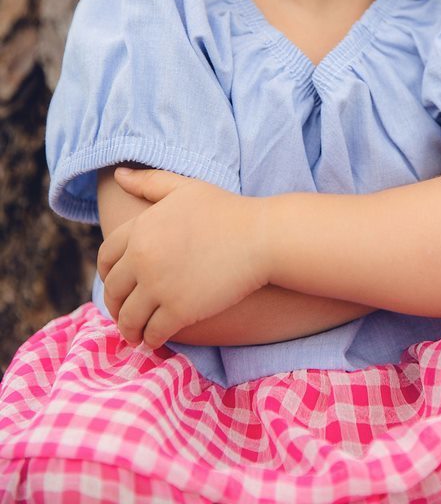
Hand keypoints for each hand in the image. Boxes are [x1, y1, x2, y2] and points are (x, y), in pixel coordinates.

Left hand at [97, 168, 268, 348]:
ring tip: (137, 333)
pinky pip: (153, 333)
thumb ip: (149, 182)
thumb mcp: (185, 188)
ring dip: (130, 329)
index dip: (106, 274)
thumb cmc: (226, 210)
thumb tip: (118, 175)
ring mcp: (160, 286)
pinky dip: (151, 339)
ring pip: (129, 318)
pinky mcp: (179, 311)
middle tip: (124, 313)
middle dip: (115, 305)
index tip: (115, 283)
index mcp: (141, 229)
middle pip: (113, 291)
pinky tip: (157, 338)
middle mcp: (143, 258)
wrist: (261, 238)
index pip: (106, 257)